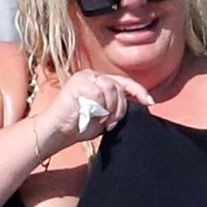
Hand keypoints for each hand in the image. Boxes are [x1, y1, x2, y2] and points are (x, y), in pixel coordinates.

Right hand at [33, 70, 154, 158]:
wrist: (57, 131)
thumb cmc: (79, 125)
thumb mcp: (104, 115)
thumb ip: (117, 107)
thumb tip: (138, 105)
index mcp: (98, 81)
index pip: (124, 82)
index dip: (139, 91)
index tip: (150, 102)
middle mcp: (92, 75)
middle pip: (119, 88)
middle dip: (120, 108)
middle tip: (111, 123)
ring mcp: (85, 77)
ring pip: (111, 90)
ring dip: (110, 109)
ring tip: (100, 120)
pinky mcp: (79, 81)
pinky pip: (99, 93)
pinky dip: (99, 107)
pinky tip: (91, 114)